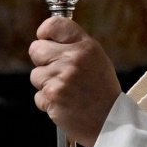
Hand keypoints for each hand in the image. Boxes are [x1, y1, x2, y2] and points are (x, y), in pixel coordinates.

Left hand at [29, 16, 121, 146]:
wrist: (111, 121)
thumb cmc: (102, 90)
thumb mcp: (96, 59)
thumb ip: (74, 46)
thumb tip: (47, 37)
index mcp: (86, 46)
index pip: (55, 24)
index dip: (45, 32)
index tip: (45, 39)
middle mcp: (73, 58)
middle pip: (36, 49)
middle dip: (42, 61)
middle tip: (57, 71)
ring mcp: (61, 77)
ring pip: (35, 74)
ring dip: (46, 84)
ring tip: (66, 91)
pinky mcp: (52, 96)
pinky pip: (38, 95)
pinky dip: (48, 102)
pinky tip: (65, 103)